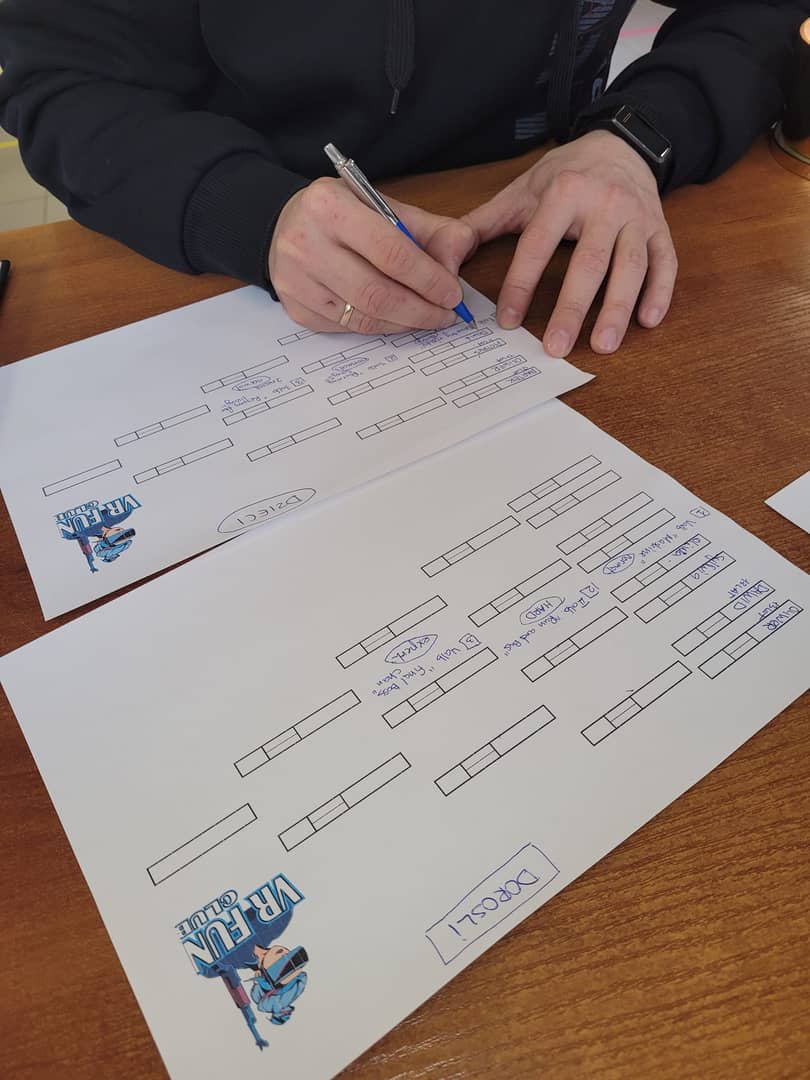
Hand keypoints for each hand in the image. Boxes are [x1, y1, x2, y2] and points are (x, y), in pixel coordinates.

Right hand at [268, 178, 476, 333]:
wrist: (287, 226)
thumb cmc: (343, 216)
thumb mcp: (385, 206)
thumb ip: (429, 229)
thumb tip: (458, 261)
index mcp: (331, 206)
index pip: (391, 252)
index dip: (428, 279)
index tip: (452, 294)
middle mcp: (306, 242)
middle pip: (376, 293)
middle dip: (420, 310)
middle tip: (444, 315)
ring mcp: (295, 280)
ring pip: (363, 318)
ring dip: (403, 323)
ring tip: (425, 318)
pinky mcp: (296, 308)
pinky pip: (347, 328)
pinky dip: (378, 327)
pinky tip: (394, 319)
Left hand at [463, 130, 677, 355]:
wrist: (620, 143)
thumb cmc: (567, 174)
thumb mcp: (523, 189)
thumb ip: (485, 222)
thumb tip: (444, 254)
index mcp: (564, 193)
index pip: (538, 245)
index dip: (521, 284)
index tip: (508, 321)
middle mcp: (605, 204)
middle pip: (588, 263)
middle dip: (571, 308)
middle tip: (556, 348)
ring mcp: (637, 217)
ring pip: (630, 267)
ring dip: (617, 309)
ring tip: (603, 345)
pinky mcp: (660, 229)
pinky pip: (665, 263)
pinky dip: (659, 293)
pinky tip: (647, 321)